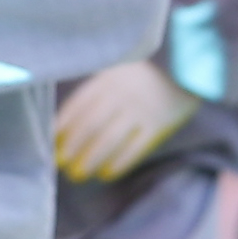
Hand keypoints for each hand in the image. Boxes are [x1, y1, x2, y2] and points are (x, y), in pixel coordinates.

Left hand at [52, 57, 197, 181]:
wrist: (187, 64)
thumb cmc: (143, 74)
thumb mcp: (117, 73)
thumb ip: (95, 94)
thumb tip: (63, 127)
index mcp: (107, 78)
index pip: (78, 106)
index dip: (61, 127)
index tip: (51, 144)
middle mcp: (121, 93)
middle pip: (90, 125)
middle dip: (73, 147)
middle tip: (62, 165)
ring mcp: (140, 108)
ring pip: (110, 138)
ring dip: (92, 158)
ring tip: (80, 173)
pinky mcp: (159, 123)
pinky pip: (135, 147)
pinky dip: (119, 162)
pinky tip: (107, 173)